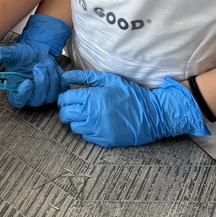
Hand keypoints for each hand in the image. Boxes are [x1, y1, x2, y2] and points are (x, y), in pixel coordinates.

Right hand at [0, 13, 70, 107]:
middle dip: (41, 82)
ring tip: (47, 62)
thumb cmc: (23, 55)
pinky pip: (62, 89)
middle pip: (37, 99)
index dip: (23, 94)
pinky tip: (54, 67)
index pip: (18, 101)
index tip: (27, 81)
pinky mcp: (56, 90)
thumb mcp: (14, 52)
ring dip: (51, 77)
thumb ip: (6, 53)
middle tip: (39, 66)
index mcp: (15, 90)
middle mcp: (30, 96)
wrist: (37, 52)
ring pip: (51, 95)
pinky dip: (60, 77)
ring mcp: (44, 95)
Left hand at [58, 69, 208, 146]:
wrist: (152, 115)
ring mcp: (96, 129)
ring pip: (73, 127)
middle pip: (65, 114)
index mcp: (91, 97)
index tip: (69, 97)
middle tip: (74, 106)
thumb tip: (65, 76)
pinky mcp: (103, 140)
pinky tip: (94, 123)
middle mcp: (90, 114)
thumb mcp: (109, 79)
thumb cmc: (130, 94)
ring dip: (75, 120)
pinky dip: (85, 130)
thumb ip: (85, 77)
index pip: (64, 99)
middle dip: (66, 109)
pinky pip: (84, 136)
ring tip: (84, 115)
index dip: (64, 98)